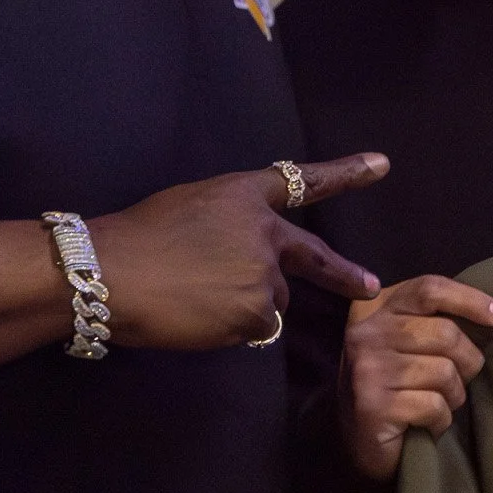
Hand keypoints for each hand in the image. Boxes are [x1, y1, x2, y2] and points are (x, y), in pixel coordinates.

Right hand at [88, 154, 386, 350]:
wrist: (110, 270)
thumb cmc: (137, 236)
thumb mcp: (191, 205)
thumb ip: (229, 225)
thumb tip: (241, 256)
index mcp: (245, 194)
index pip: (302, 180)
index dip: (345, 172)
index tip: (382, 164)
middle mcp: (264, 232)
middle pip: (306, 259)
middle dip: (342, 274)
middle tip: (368, 286)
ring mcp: (263, 274)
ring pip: (270, 300)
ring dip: (244, 305)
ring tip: (197, 298)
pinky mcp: (254, 313)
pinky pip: (253, 327)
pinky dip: (230, 328)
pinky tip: (198, 316)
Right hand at [339, 274, 492, 479]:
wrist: (360, 444)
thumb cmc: (395, 388)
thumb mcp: (407, 342)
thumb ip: (433, 320)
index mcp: (375, 309)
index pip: (430, 289)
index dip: (470, 299)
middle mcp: (366, 333)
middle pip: (445, 333)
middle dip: (468, 361)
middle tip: (461, 380)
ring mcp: (367, 369)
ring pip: (444, 372)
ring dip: (454, 395)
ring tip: (440, 404)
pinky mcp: (373, 405)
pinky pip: (434, 405)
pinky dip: (441, 420)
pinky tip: (428, 424)